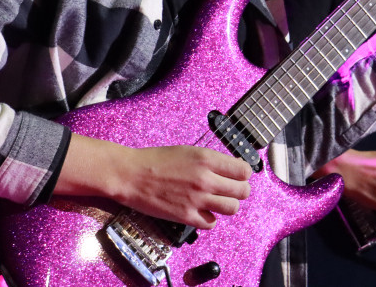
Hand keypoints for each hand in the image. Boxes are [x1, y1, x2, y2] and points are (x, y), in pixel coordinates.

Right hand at [56, 135, 251, 228]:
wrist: (131, 175)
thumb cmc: (156, 160)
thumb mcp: (188, 151)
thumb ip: (209, 161)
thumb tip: (229, 170)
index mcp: (206, 158)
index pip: (243, 170)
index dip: (242, 174)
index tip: (236, 176)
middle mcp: (206, 179)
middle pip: (242, 191)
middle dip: (239, 191)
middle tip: (229, 190)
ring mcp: (197, 199)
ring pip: (232, 208)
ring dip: (227, 205)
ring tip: (216, 202)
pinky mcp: (186, 216)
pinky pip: (211, 223)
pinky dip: (209, 219)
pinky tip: (201, 211)